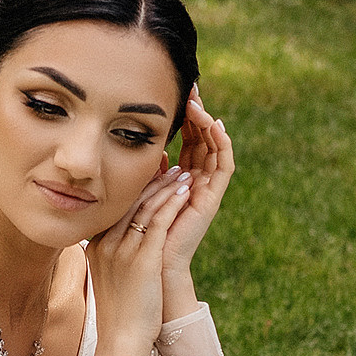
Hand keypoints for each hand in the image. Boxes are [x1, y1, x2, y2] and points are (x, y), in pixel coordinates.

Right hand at [88, 165, 193, 355]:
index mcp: (96, 247)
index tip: (152, 178)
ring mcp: (123, 251)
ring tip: (183, 174)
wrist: (121, 339)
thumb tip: (121, 243)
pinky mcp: (142, 260)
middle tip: (171, 168)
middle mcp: (106, 244)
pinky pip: (158, 223)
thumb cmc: (120, 312)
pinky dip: (173, 203)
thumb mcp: (108, 278)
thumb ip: (111, 256)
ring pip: (145, 208)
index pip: (117, 208)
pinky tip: (185, 191)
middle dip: (153, 183)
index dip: (136, 190)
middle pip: (130, 203)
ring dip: (166, 187)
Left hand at [157, 94, 234, 321]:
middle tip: (191, 87)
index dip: (184, 116)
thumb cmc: (136, 238)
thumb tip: (131, 145)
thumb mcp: (135, 193)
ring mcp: (206, 190)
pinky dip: (223, 143)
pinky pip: (224, 165)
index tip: (175, 91)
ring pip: (214, 147)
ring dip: (208, 122)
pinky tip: (215, 123)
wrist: (149, 269)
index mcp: (179, 179)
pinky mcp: (212, 198)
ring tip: (198, 102)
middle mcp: (196, 181)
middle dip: (197, 112)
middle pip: (203, 138)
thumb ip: (139, 171)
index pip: (187, 139)